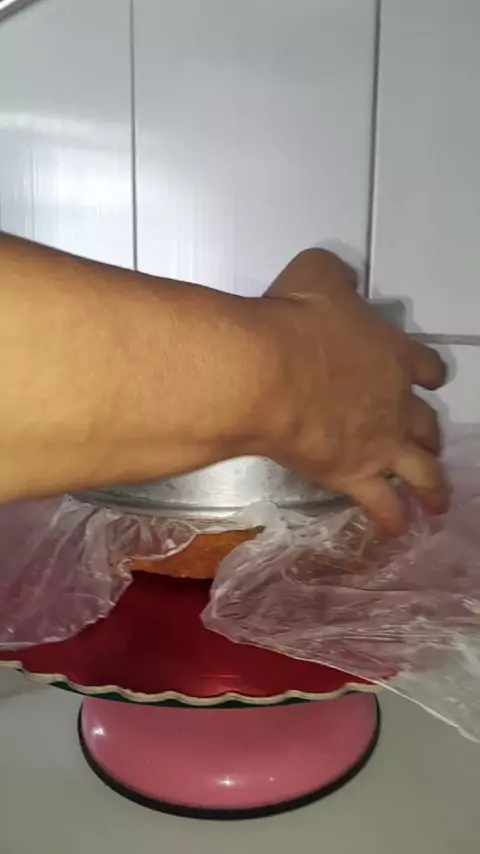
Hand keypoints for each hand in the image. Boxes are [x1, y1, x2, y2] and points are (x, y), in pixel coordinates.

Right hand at [260, 249, 448, 532]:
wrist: (270, 372)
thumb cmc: (292, 320)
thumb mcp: (316, 274)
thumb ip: (337, 276)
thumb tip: (346, 279)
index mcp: (392, 354)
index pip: (426, 366)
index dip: (428, 373)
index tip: (430, 379)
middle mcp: (397, 403)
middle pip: (426, 423)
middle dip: (430, 435)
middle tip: (429, 446)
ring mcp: (381, 443)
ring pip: (422, 470)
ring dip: (433, 487)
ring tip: (438, 504)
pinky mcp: (355, 475)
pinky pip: (383, 506)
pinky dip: (392, 520)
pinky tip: (397, 532)